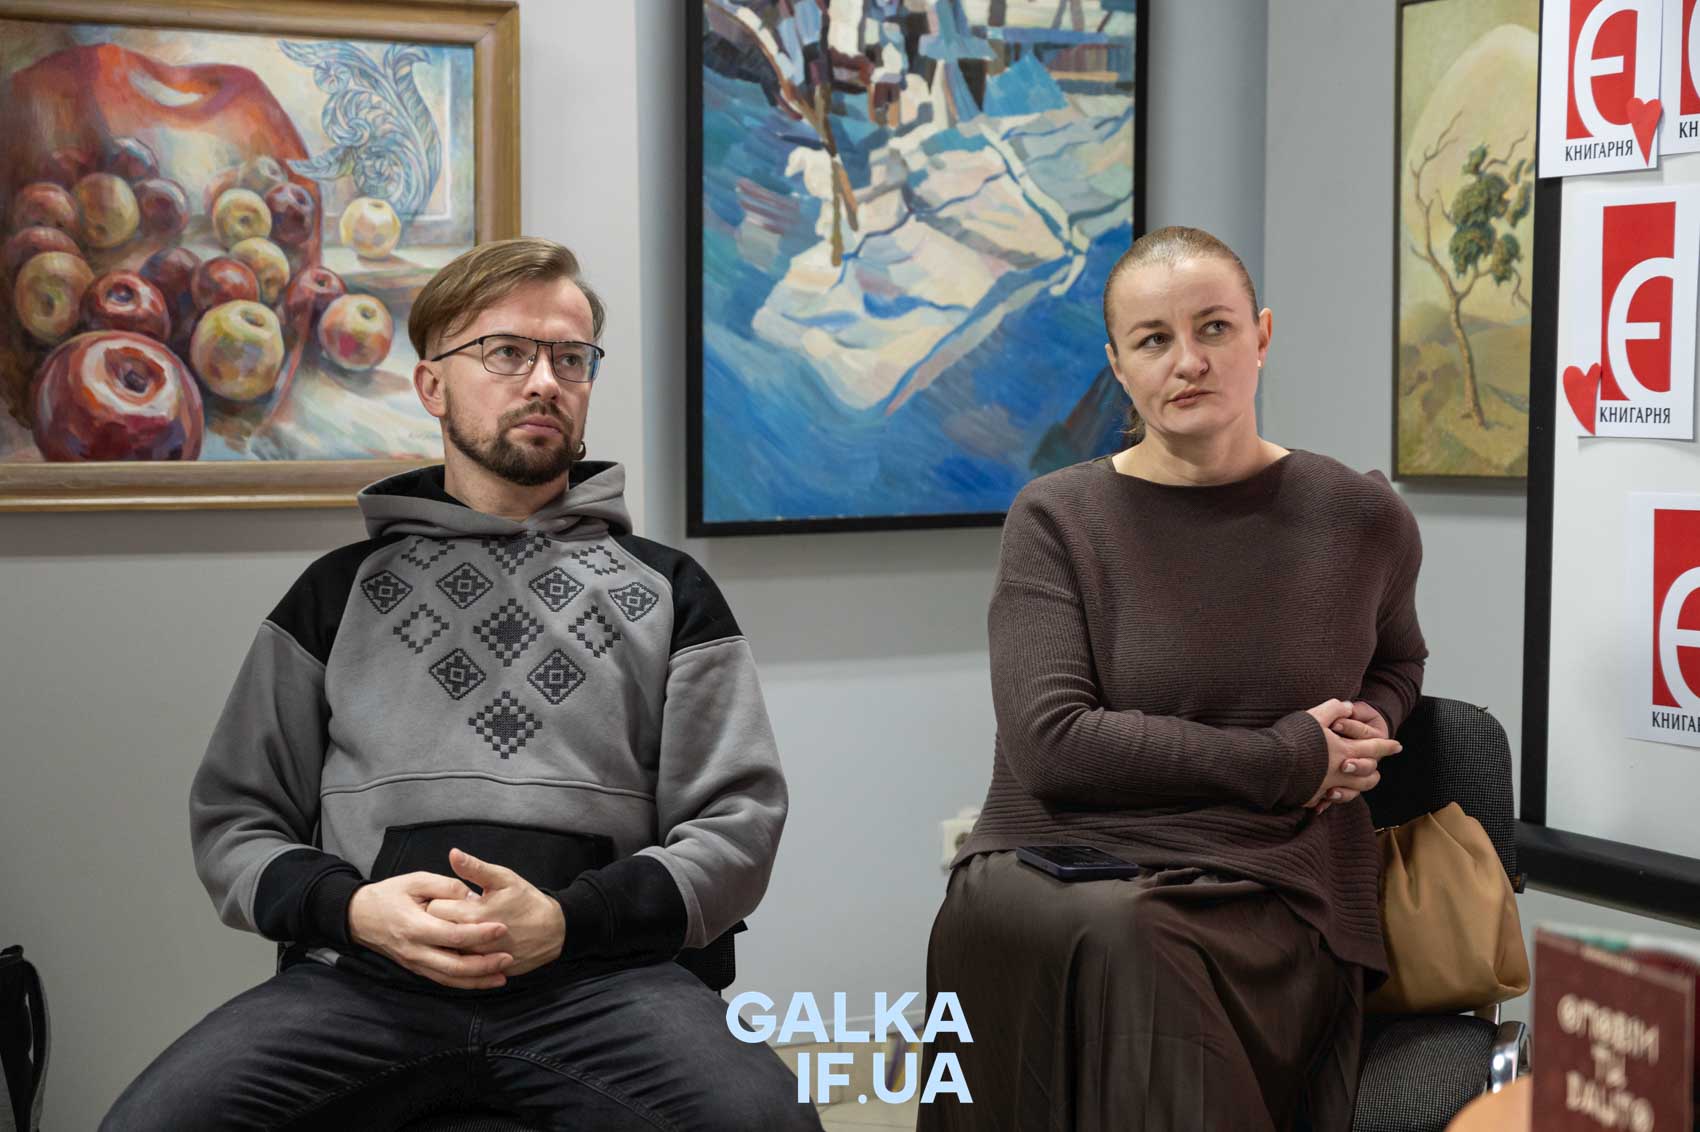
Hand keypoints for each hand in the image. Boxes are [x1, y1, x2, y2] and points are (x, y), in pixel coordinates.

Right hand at [347, 872, 512, 989]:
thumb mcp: (415, 880)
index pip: (453, 936)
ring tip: (503, 975)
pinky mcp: (416, 968)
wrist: (358, 916)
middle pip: (453, 965)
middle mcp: (415, 950)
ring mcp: (414, 963)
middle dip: (484, 964)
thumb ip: (445, 886)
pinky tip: (483, 981)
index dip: (479, 934)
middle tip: (508, 957)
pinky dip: (463, 983)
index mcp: (415, 926)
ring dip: (477, 980)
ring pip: (449, 979)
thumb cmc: (389, 894)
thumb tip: (473, 895)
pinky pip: (442, 980)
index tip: (502, 928)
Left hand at [425, 848, 565, 977]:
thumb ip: (475, 868)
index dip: (440, 900)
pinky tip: (474, 943)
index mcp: (472, 914)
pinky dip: (463, 954)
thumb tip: (453, 853)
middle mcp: (472, 941)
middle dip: (442, 920)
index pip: (433, 908)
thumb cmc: (527, 901)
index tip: (452, 898)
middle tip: (458, 912)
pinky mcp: (485, 972)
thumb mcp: (504, 878)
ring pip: (447, 950)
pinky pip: (462, 965)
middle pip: (436, 931)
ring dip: (451, 939)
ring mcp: (478, 960)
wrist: (554, 930)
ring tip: (466, 927)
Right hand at [1303, 699, 1401, 813]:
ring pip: (1352, 793)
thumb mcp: (1315, 716)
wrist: (1271, 762)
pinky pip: (1325, 802)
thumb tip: (1348, 706)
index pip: (1373, 749)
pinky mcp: (1310, 797)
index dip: (1386, 746)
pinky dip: (1328, 800)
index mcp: (1344, 750)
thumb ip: (1334, 709)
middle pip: (1368, 777)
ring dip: (1357, 789)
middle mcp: (1340, 772)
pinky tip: (1325, 798)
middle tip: (1376, 769)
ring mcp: (1326, 787)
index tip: (1397, 746)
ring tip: (1355, 784)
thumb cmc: (1295, 737)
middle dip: (1374, 772)